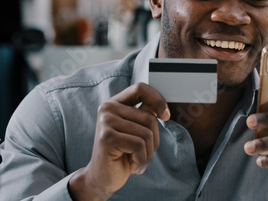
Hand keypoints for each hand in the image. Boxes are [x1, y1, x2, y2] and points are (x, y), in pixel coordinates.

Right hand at [69, 83, 169, 200]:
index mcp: (115, 103)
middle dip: (154, 140)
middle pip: (149, 117)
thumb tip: (161, 108)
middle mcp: (107, 108)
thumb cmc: (122, 154)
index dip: (158, 100)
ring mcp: (105, 122)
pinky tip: (132, 166)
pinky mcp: (107, 138)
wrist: (102, 178)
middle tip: (142, 152)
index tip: (165, 116)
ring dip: (148, 153)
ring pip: (147, 133)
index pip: (141, 88)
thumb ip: (145, 115)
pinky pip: (140, 145)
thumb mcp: (136, 130)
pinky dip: (142, 159)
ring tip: (136, 160)